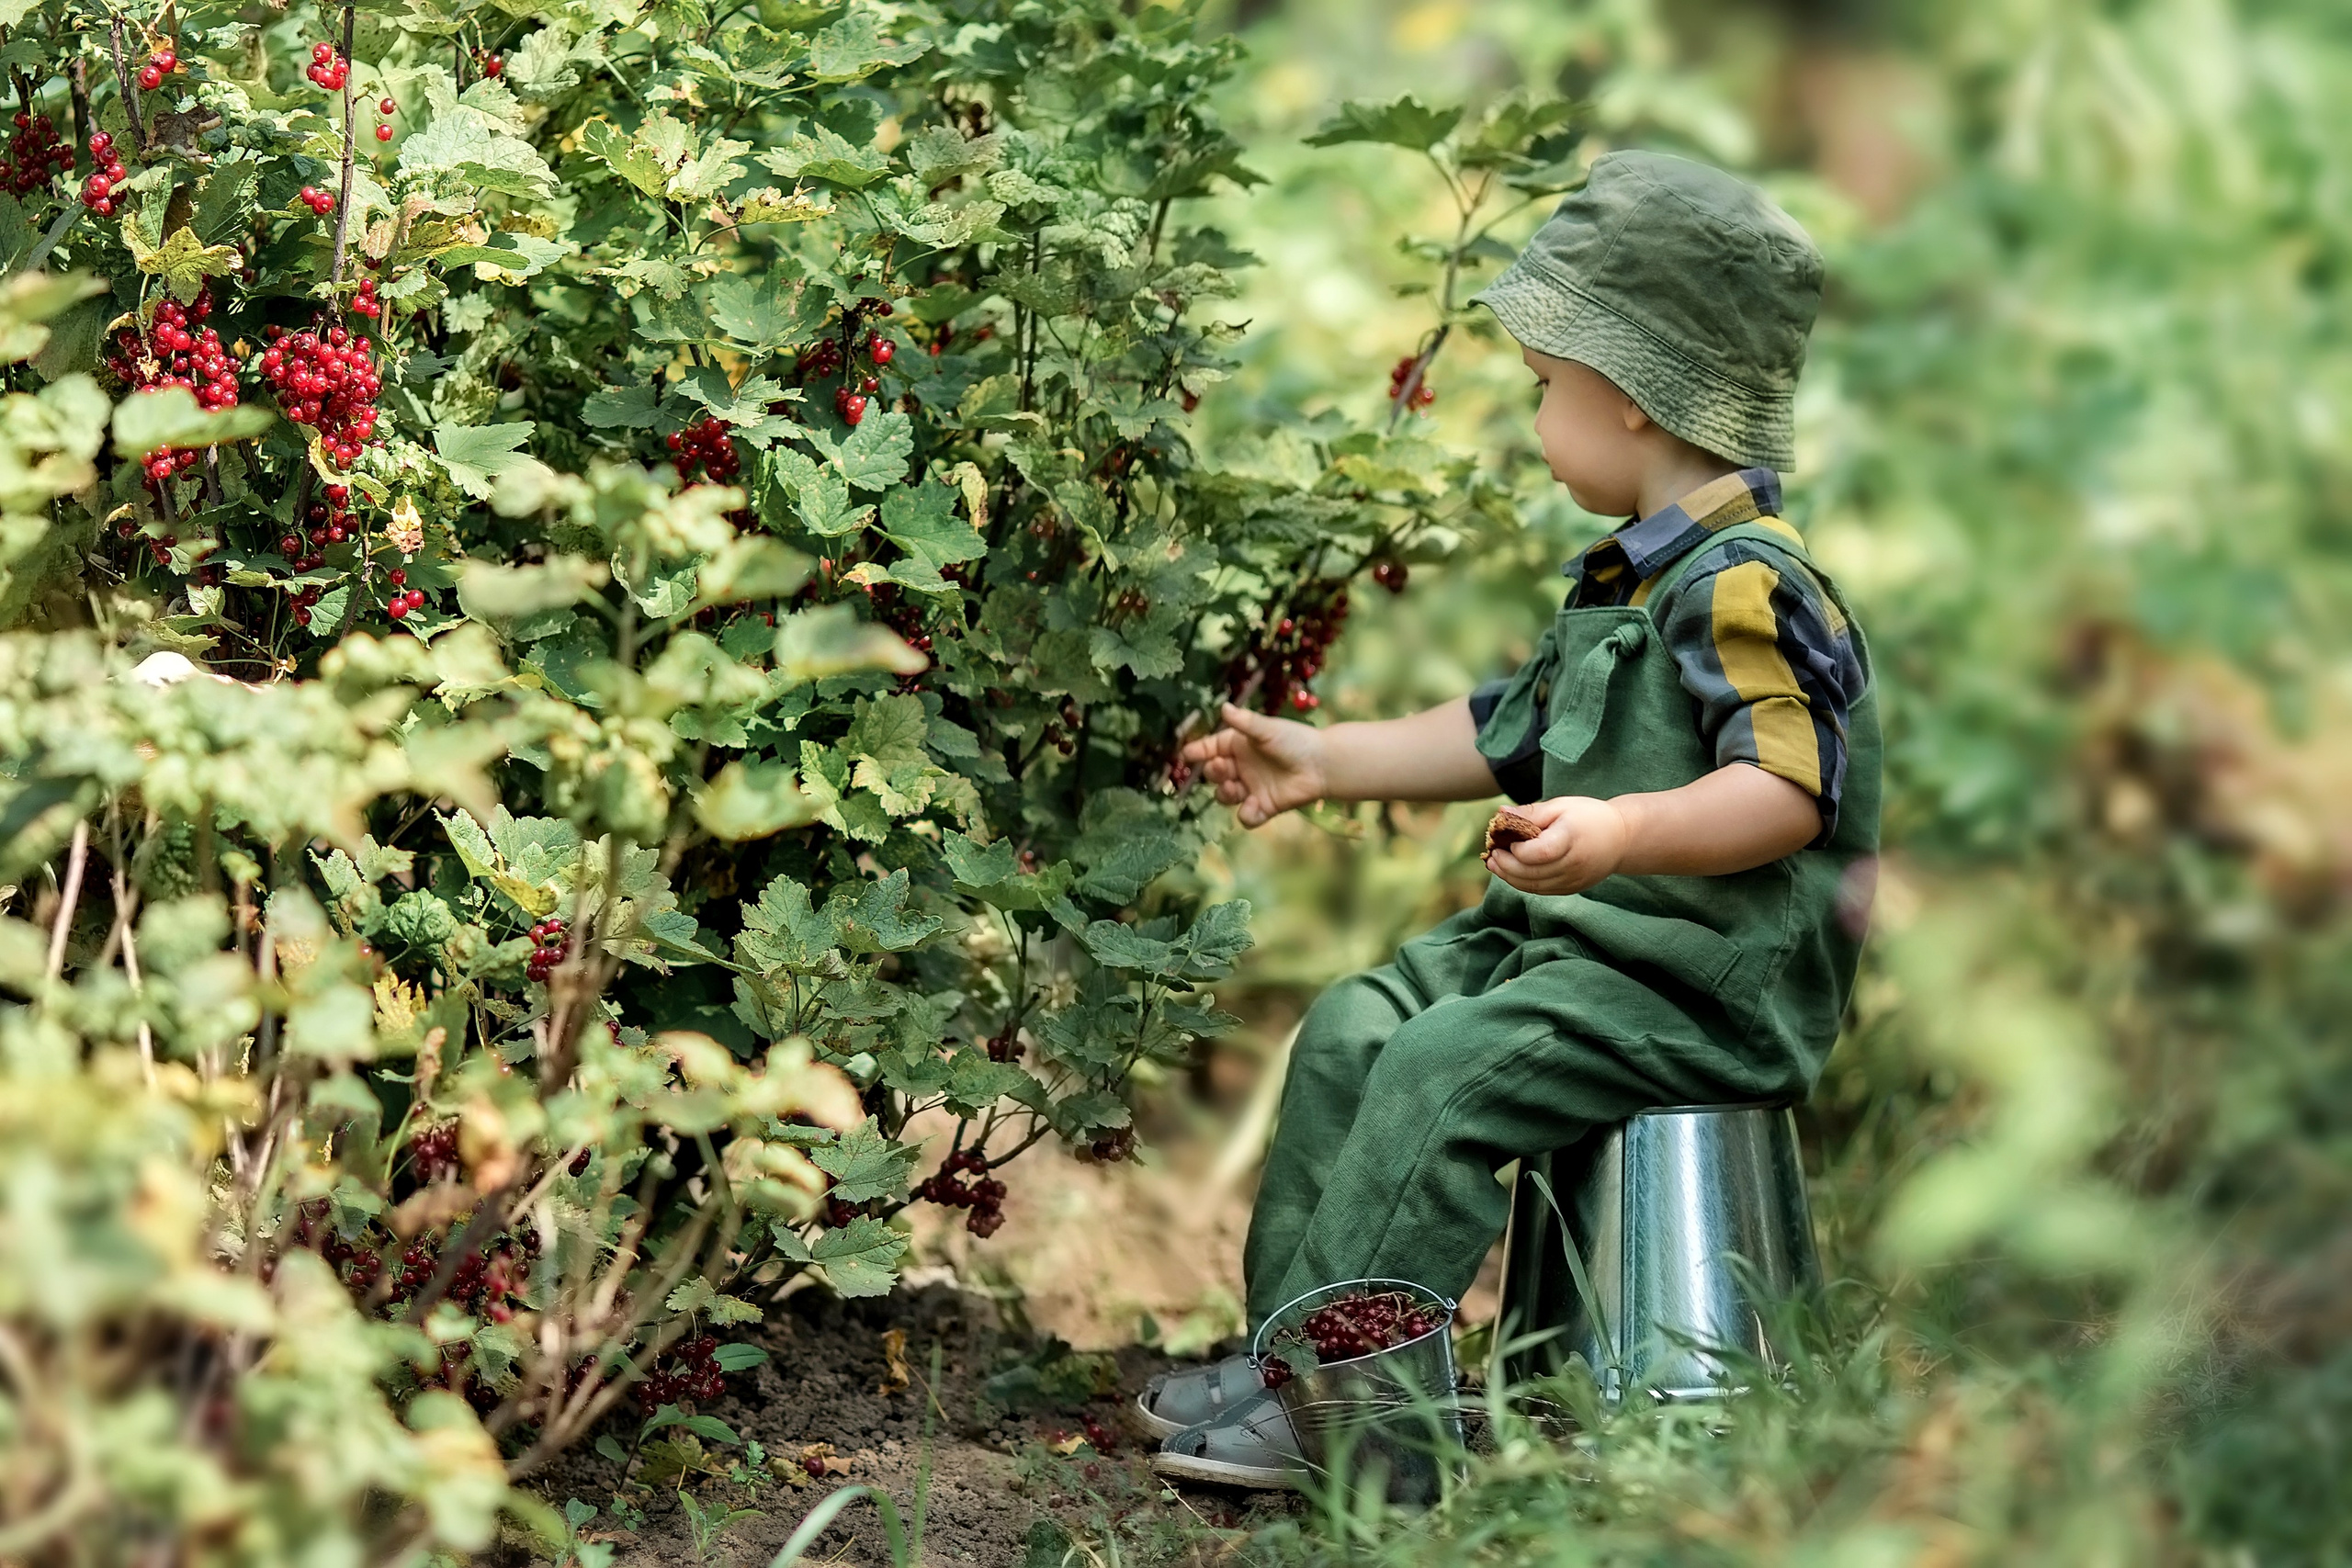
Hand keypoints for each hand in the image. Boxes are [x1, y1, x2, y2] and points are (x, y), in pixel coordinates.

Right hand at [1178, 702, 1327, 826]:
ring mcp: (1251, 788)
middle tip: (1223, 768)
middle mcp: (1242, 767)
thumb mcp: (1267, 729)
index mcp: (1239, 745)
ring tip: (1233, 786)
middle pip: (1214, 774)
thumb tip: (1223, 707)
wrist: (1322, 765)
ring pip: (1225, 796)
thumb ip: (1244, 722)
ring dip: (1224, 793)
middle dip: (1212, 772)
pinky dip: (1247, 814)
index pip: (1211, 748)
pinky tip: (1253, 806)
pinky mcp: (1264, 806)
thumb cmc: (1295, 740)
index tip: (1186, 755)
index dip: (1197, 751)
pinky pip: (1247, 816)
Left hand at [1483, 794, 1630, 894]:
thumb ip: (1531, 813)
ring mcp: (1574, 880)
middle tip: (1491, 855)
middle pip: (1532, 873)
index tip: (1506, 840)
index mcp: (1571, 838)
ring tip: (1495, 864)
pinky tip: (1512, 873)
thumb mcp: (1561, 806)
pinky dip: (1523, 883)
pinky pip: (1543, 890)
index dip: (1517, 850)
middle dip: (1506, 866)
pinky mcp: (1573, 888)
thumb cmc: (1589, 816)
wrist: (1622, 838)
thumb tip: (1499, 815)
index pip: (1539, 852)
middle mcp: (1574, 864)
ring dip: (1510, 877)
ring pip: (1534, 886)